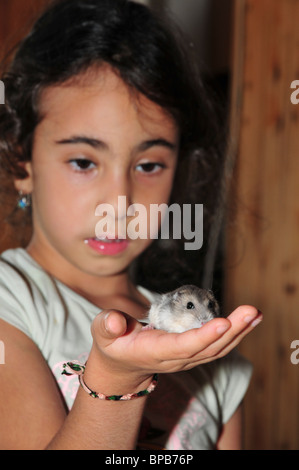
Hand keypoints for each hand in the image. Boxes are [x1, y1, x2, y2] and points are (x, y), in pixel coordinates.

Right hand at [90, 305, 261, 376]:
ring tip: (256, 314)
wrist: (122, 364)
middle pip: (208, 348)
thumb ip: (107, 326)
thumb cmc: (113, 343)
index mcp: (155, 351)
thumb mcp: (103, 333)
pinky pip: (218, 346)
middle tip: (251, 311)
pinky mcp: (194, 353)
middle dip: (232, 330)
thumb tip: (117, 322)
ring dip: (240, 332)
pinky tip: (250, 321)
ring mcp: (187, 358)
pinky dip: (236, 334)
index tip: (222, 322)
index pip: (183, 346)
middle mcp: (176, 358)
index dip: (203, 336)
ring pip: (218, 349)